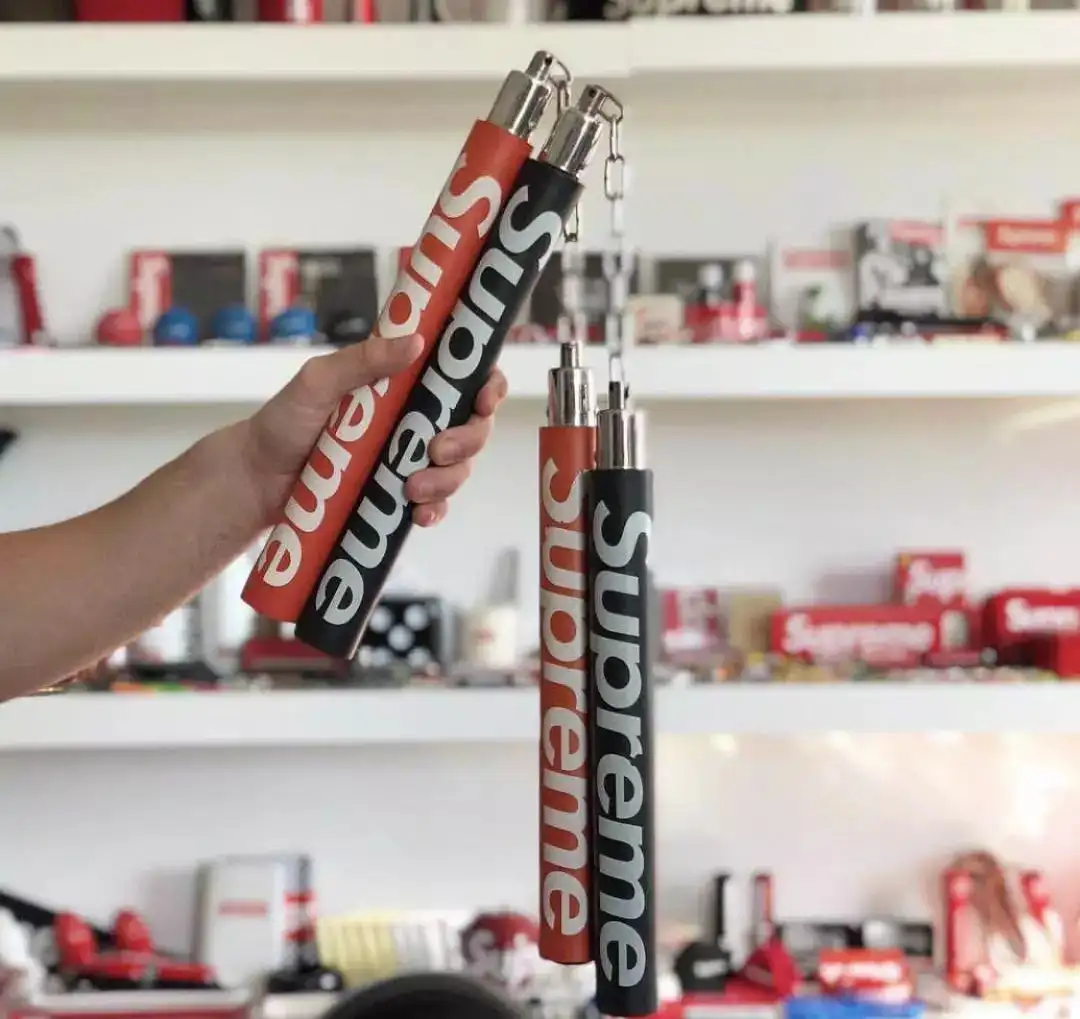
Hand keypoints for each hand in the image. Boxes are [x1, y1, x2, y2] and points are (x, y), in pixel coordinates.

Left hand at [242, 334, 506, 527]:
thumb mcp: (318, 382)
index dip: (487, 386)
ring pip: (458, 469)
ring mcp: (410, 460)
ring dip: (448, 479)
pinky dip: (436, 509)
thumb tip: (416, 341)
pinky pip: (436, 505)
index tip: (484, 398)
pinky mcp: (399, 497)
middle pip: (472, 427)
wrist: (256, 481)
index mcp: (403, 385)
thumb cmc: (283, 423)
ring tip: (412, 488)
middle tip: (437, 449)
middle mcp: (414, 420)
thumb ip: (362, 360)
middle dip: (468, 440)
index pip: (464, 379)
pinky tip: (419, 515)